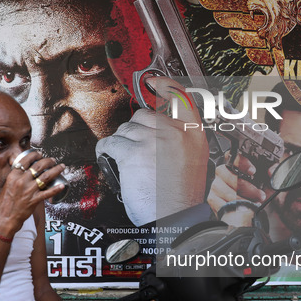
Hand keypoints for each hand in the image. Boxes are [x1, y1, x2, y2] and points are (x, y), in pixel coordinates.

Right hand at [0, 149, 66, 232]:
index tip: (40, 154)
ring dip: (56, 170)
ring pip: (46, 176)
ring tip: (61, 167)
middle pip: (38, 166)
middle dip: (48, 161)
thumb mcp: (8, 185)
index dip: (35, 155)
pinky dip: (56, 188)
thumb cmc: (5, 203)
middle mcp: (21, 181)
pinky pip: (48, 193)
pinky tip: (62, 185)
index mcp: (13, 176)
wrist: (4, 217)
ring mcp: (28, 190)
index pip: (25, 161)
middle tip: (53, 160)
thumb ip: (16, 177)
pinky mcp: (34, 200)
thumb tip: (26, 171)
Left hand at [96, 77, 208, 225]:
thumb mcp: (194, 161)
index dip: (165, 85)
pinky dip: (106, 151)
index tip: (153, 81)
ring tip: (127, 161)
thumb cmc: (182, 198)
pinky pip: (111, 143)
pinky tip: (111, 159)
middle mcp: (174, 133)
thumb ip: (180, 140)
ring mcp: (153, 141)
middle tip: (137, 149)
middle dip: (136, 130)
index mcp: (193, 135)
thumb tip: (160, 128)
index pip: (180, 98)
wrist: (175, 220)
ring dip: (122, 144)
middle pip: (144, 115)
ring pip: (126, 130)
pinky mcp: (132, 153)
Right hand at [207, 153, 267, 217]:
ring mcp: (216, 185)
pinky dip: (233, 207)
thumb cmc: (258, 190)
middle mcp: (222, 171)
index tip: (253, 171)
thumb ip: (274, 173)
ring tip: (253, 203)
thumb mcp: (269, 181)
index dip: (242, 163)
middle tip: (259, 195)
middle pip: (228, 175)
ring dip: (242, 199)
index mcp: (234, 163)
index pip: (232, 156)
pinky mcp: (212, 198)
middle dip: (247, 187)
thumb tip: (272, 170)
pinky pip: (220, 202)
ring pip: (225, 190)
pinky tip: (241, 208)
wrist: (251, 207)